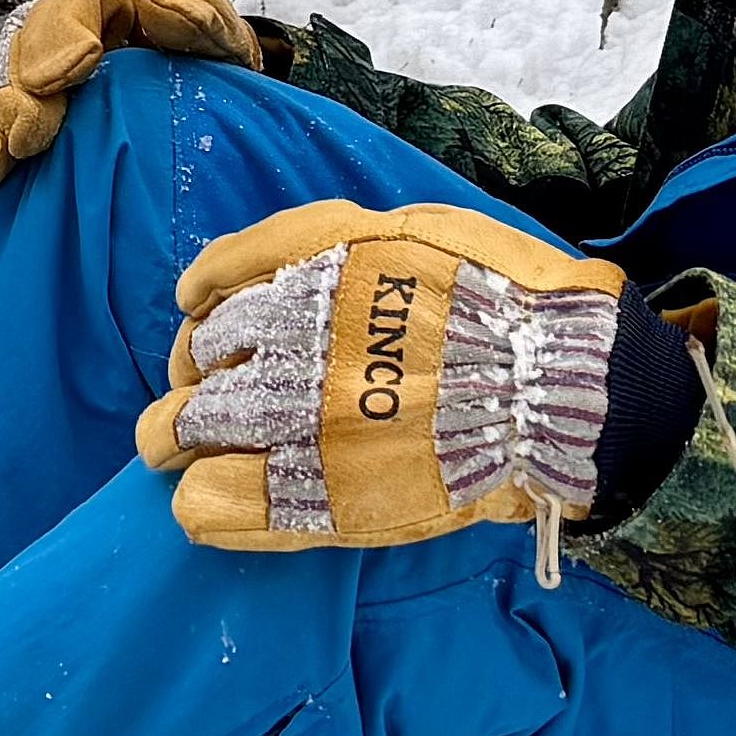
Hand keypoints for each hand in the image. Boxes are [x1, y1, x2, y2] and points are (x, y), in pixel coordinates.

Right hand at [0, 0, 260, 206]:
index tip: (62, 79)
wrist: (207, 95)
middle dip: (13, 99)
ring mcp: (31, 78)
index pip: (77, 5)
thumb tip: (162, 9)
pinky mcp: (20, 120)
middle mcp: (56, 35)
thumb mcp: (213, 27)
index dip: (61, 39)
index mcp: (108, 2)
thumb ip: (191, 13)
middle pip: (19, 54)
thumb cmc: (210, 58)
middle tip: (22, 140)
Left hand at [138, 199, 624, 572]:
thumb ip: (319, 241)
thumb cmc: (502, 300)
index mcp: (313, 274)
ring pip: (182, 430)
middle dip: (189, 377)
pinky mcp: (317, 496)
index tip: (205, 324)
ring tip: (180, 453)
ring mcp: (297, 421)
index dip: (202, 310)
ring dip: (172, 439)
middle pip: (192, 361)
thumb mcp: (411, 229)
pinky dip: (200, 504)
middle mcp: (292, 341)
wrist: (562, 391)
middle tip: (201, 397)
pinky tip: (205, 501)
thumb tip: (226, 277)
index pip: (210, 289)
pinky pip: (212, 506)